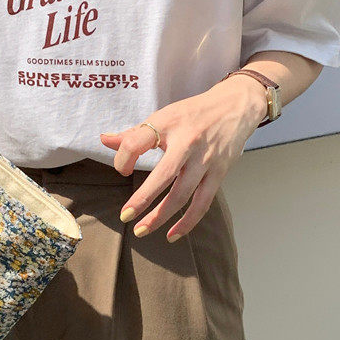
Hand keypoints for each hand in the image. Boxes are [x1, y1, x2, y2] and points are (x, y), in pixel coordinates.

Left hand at [99, 76, 267, 240]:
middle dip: (143, 198)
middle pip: (164, 175)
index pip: (137, 142)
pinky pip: (202, 203)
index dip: (123, 159)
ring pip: (183, 194)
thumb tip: (105, 140)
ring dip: (161, 216)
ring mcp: (205, 160)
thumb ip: (133, 133)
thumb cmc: (193, 113)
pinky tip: (172, 234)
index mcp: (168, 124)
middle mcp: (188, 143)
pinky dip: (188, 222)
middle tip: (125, 216)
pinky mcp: (219, 173)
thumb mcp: (162, 117)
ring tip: (142, 230)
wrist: (235, 106)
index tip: (122, 170)